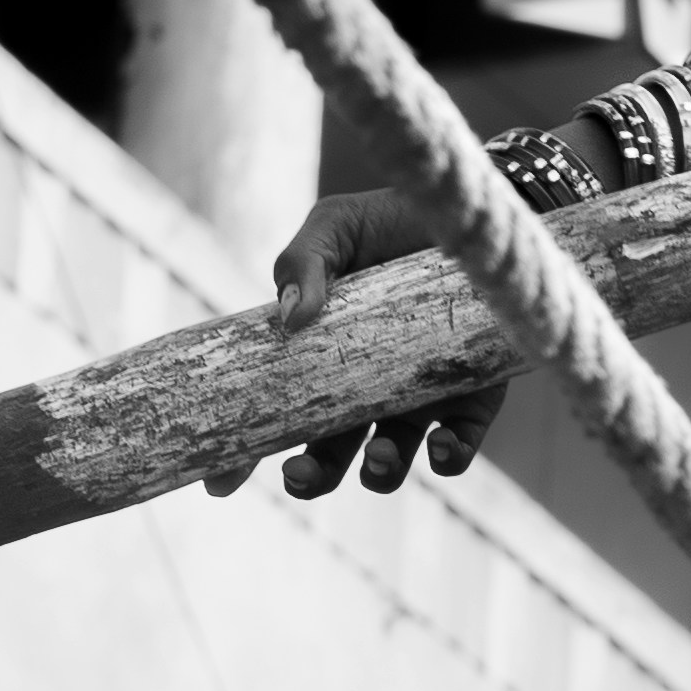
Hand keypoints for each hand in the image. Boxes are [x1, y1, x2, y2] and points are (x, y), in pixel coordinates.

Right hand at [213, 185, 508, 501]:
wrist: (467, 208)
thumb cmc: (391, 219)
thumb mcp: (335, 228)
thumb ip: (302, 263)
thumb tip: (290, 317)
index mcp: (317, 358)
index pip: (273, 415)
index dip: (243, 454)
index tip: (219, 482)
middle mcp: (363, 389)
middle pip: (327, 456)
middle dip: (310, 477)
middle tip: (299, 473)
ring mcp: (417, 398)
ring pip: (387, 462)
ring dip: (379, 471)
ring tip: (379, 453)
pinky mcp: (471, 398)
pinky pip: (457, 447)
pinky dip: (448, 456)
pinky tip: (440, 444)